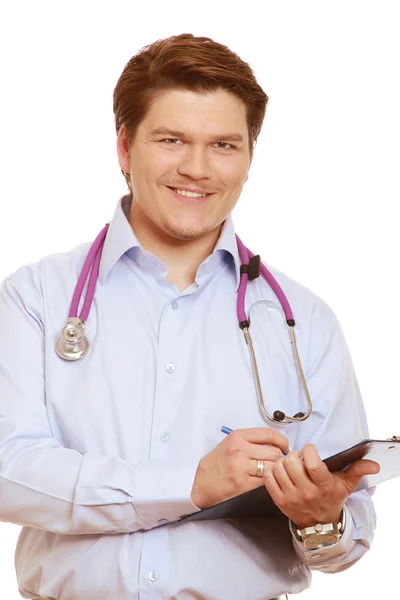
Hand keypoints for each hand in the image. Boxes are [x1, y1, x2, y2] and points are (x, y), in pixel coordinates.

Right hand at [191, 428, 289, 508]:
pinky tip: (268, 482)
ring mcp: (241, 467)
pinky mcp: (243, 484)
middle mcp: (240, 450)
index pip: (269, 434)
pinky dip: (270, 481)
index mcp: (237, 437)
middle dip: (280, 458)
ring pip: (273, 466)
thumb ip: (249, 441)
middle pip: (274, 451)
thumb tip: (274, 444)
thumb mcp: (229, 444)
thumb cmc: (216, 465)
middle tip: (280, 463)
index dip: (282, 441)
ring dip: (277, 470)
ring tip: (275, 473)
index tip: (285, 447)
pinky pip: (266, 481)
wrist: (200, 485)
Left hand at [263, 443, 379, 528]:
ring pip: (279, 468)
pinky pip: (268, 478)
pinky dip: (271, 470)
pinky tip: (280, 471)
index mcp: (323, 486)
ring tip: (290, 464)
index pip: (312, 463)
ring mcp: (291, 498)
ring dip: (283, 461)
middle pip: (292, 463)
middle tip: (299, 457)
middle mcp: (306, 493)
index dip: (308, 450)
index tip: (310, 449)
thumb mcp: (347, 485)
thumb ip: (358, 470)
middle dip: (294, 454)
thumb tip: (373, 464)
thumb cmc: (332, 499)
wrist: (320, 524)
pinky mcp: (279, 501)